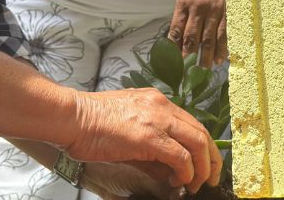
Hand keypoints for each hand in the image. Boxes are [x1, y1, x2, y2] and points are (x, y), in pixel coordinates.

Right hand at [64, 88, 221, 193]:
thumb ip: (151, 143)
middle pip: (201, 132)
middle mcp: (162, 106)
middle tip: (210, 177)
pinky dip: (187, 171)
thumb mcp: (128, 127)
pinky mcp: (150, 137)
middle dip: (211, 158)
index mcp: (156, 101)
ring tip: (198, 183)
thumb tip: (169, 168)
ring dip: (203, 167)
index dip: (203, 146)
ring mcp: (157, 119)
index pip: (191, 123)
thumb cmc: (91, 123)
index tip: (203, 163)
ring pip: (198, 142)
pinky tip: (181, 181)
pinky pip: (181, 156)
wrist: (72, 118)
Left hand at [169, 0, 227, 67]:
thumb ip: (183, 14)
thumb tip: (178, 39)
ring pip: (208, 40)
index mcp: (184, 2)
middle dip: (189, 56)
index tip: (173, 62)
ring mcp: (214, 11)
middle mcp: (198, 8)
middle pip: (191, 38)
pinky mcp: (228, 12)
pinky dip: (221, 49)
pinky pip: (224, 35)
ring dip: (206, 57)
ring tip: (203, 69)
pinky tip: (219, 59)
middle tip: (188, 72)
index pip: (176, 30)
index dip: (174, 48)